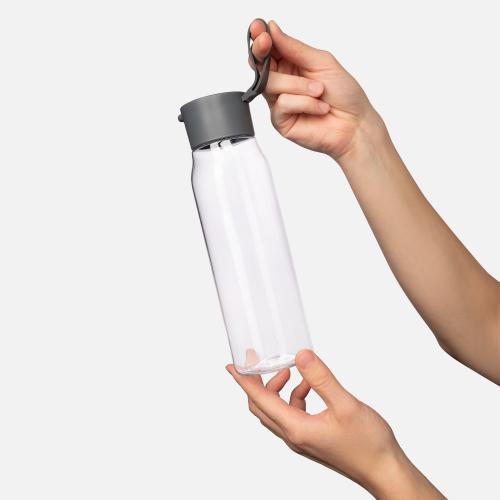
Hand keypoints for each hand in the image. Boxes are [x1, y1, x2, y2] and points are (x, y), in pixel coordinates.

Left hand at [227, 350, 443, 498]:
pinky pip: (293, 415)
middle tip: (259, 361)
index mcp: (297, 429)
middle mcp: (294, 436)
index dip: (244, 381)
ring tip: (291, 370)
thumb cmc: (369, 444)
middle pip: (262, 407)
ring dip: (279, 389)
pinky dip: (295, 397)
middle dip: (258, 382)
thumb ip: (322, 379)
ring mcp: (302, 440)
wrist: (385, 470)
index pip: (260, 400)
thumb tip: (300, 356)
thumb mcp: (345, 404)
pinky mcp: (312, 439)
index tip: (231, 366)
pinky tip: (310, 387)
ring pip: (277, 411)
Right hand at [249, 19, 386, 160]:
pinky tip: (319, 108)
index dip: (261, 38)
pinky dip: (304, 103)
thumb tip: (272, 30)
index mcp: (292, 65)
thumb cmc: (344, 95)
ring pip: (270, 83)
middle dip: (262, 52)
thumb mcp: (321, 62)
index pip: (269, 50)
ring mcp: (280, 102)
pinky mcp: (280, 121)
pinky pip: (283, 103)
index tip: (258, 28)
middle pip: (260, 65)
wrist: (354, 125)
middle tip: (265, 42)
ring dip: (299, 85)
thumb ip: (294, 48)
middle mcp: (283, 83)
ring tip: (319, 91)